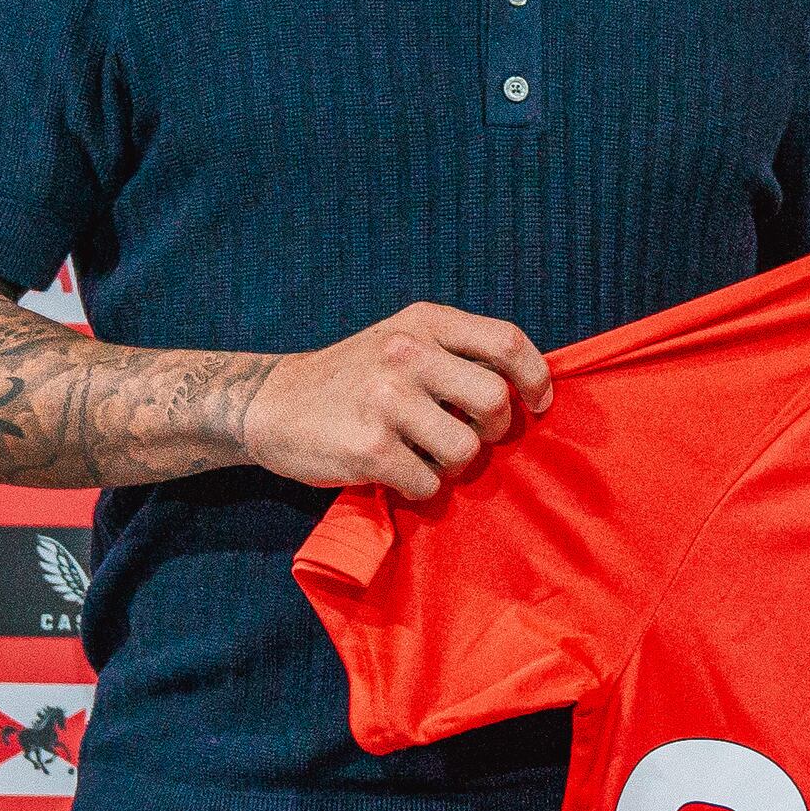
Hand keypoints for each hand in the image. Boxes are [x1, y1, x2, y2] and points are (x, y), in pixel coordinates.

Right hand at [240, 303, 552, 500]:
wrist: (270, 402)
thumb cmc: (352, 376)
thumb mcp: (401, 339)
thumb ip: (456, 352)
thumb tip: (525, 388)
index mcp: (423, 322)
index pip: (507, 342)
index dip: (536, 378)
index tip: (538, 404)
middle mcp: (406, 354)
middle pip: (495, 400)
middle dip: (496, 429)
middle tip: (473, 436)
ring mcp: (386, 401)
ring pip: (466, 449)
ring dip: (455, 465)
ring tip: (426, 456)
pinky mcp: (369, 448)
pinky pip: (428, 484)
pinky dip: (420, 488)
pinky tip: (395, 472)